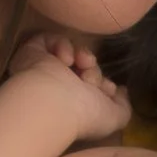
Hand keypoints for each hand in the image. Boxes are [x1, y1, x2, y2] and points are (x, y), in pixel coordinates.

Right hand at [9, 31, 133, 139]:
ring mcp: (46, 70)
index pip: (95, 85)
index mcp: (77, 104)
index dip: (104, 84)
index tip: (106, 89)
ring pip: (72, 52)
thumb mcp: (115, 117)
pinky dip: (62, 45)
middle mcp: (61, 88)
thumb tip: (122, 91)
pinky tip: (65, 59)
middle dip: (94, 71)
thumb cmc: (85, 114)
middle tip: (89, 80)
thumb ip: (124, 105)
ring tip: (80, 64)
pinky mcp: (32, 53)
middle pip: (86, 67)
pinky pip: (50, 39)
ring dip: (82, 55)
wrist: (53, 102)